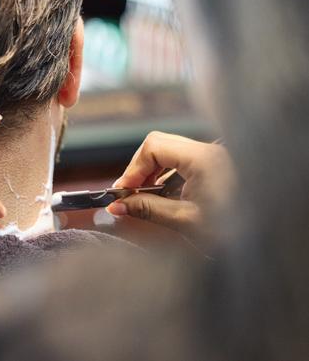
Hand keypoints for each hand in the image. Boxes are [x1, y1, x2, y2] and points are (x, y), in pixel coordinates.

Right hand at [107, 132, 234, 241]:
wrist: (268, 242)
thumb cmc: (237, 232)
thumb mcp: (186, 221)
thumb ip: (148, 209)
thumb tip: (119, 205)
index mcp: (204, 158)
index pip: (153, 146)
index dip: (132, 168)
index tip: (122, 192)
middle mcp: (210, 151)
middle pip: (159, 145)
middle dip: (139, 169)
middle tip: (128, 194)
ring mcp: (214, 156)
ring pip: (170, 151)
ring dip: (152, 172)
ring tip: (142, 197)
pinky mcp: (217, 165)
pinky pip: (183, 161)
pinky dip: (167, 175)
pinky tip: (162, 195)